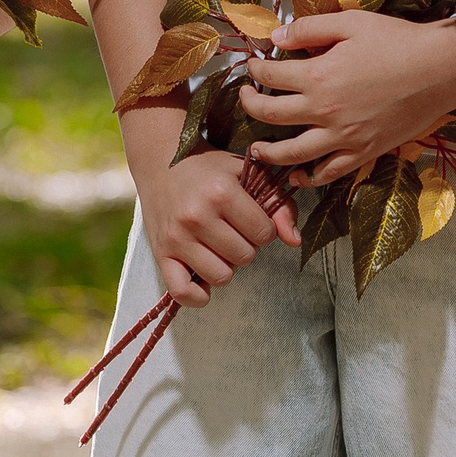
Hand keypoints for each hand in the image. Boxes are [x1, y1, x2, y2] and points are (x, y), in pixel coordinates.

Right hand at [139, 149, 300, 305]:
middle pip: (244, 257)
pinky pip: (183, 292)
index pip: (263, 234)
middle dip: (246, 246)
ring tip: (218, 247)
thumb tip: (295, 241)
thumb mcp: (248, 174)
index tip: (251, 220)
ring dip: (225, 266)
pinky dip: (197, 295)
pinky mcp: (160, 253)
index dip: (264, 229)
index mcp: (222, 193)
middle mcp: (197, 216)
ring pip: (221, 276)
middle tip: (233, 231)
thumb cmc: (208, 169)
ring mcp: (177, 237)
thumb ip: (279, 205)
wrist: (160, 161)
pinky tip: (202, 276)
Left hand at [240, 13, 455, 185]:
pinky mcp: (364, 152)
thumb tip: (275, 37)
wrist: (440, 69)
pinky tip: (298, 176)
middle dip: (250, 107)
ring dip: (267, 153)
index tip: (252, 67)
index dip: (255, 70)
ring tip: (256, 149)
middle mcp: (325, 112)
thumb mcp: (350, 22)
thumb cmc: (397, 40)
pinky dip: (309, 178)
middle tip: (246, 99)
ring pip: (292, 154)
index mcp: (318, 77)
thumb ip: (309, 29)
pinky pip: (329, 173)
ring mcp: (344, 137)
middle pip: (271, 116)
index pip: (270, 76)